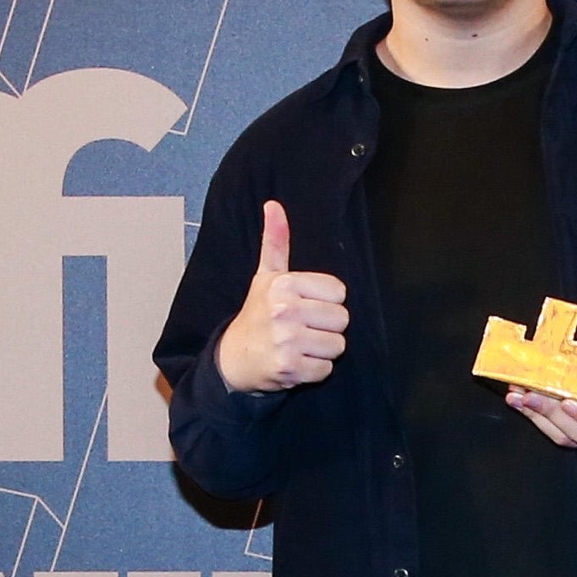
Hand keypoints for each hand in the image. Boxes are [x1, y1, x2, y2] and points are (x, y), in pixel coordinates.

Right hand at [217, 198, 350, 392]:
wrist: (234, 359)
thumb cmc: (257, 315)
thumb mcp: (266, 277)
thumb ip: (277, 242)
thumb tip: (273, 205)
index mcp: (285, 284)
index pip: (339, 292)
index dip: (325, 302)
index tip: (304, 307)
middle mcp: (285, 310)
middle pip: (342, 320)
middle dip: (326, 328)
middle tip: (302, 329)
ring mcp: (287, 340)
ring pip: (338, 346)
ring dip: (322, 351)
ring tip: (300, 346)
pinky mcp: (290, 368)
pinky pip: (326, 369)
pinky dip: (314, 371)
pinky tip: (296, 362)